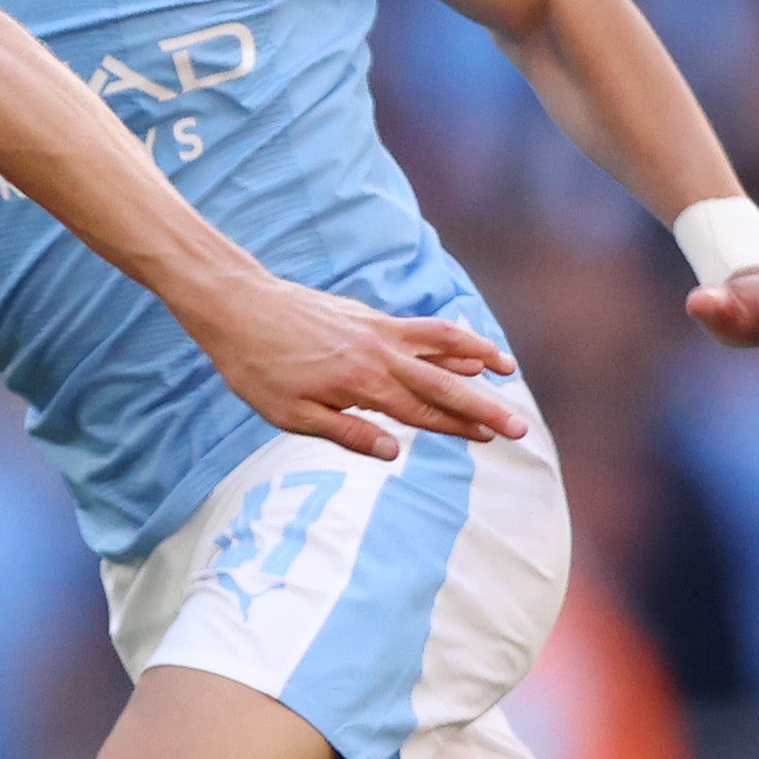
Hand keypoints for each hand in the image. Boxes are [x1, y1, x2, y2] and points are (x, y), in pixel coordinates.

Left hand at [199, 275, 526, 459]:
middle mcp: (379, 354)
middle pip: (444, 384)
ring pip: (441, 343)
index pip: (422, 413)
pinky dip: (450, 337)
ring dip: (479, 355)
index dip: (459, 428)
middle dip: (484, 406)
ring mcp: (377, 330)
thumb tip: (396, 453)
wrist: (237, 305)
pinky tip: (463, 346)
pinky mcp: (369, 316)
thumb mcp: (291, 414)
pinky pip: (420, 327)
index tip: (492, 438)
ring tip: (508, 370)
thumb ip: (346, 433)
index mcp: (362, 385)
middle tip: (520, 427)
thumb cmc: (256, 368)